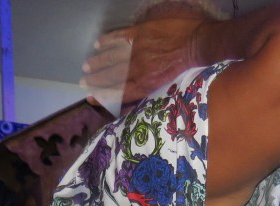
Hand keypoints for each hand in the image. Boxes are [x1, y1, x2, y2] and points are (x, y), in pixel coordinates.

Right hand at [82, 15, 208, 111]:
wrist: (197, 45)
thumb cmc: (185, 67)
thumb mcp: (166, 85)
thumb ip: (149, 90)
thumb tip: (134, 98)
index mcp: (145, 83)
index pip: (118, 91)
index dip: (102, 95)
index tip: (89, 97)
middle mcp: (137, 69)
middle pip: (111, 76)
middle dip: (95, 80)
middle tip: (82, 82)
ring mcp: (137, 50)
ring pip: (112, 58)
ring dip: (98, 62)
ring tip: (87, 66)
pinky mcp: (140, 33)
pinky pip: (119, 37)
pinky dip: (108, 40)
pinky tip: (98, 44)